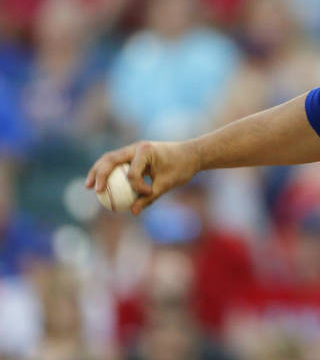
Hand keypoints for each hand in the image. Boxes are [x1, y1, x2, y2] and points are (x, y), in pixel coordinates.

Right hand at [86, 140, 200, 214]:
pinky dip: (108, 172)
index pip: (132, 173)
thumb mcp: (167, 184)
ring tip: (88, 186)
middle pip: (111, 159)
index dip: (137, 187)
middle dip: (99, 174)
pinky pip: (117, 164)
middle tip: (93, 190)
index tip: (149, 192)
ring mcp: (133, 150)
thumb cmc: (181, 167)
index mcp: (145, 151)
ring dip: (98, 171)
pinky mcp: (133, 155)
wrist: (191, 154)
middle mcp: (136, 147)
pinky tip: (101, 185)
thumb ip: (149, 198)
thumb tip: (132, 212)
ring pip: (110, 159)